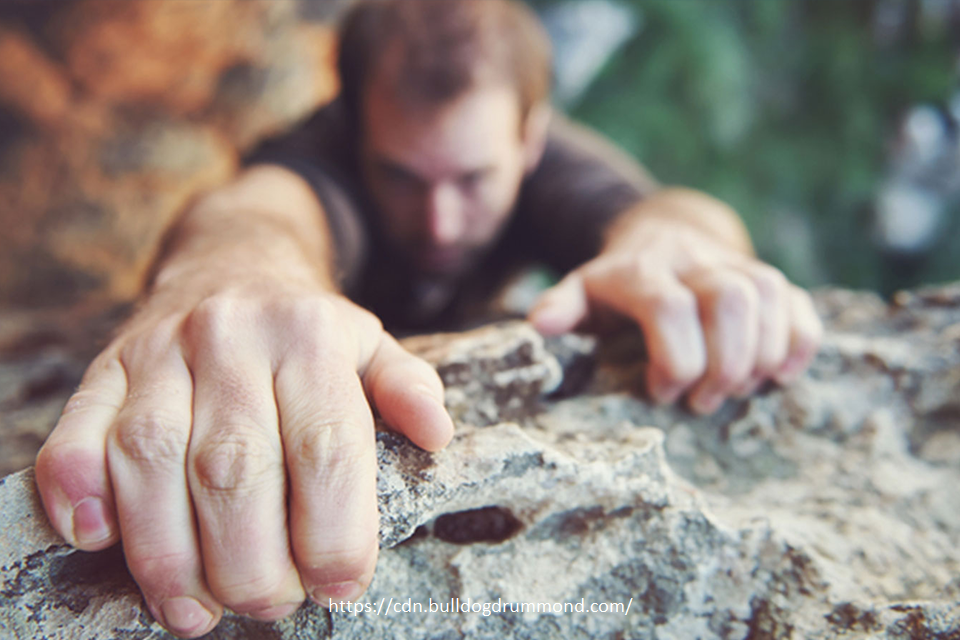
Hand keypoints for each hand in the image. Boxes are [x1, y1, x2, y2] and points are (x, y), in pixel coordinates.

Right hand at [35, 283, 452, 636]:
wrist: (231, 260)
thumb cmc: (306, 330)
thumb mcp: (370, 344)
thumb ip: (405, 386)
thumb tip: (436, 435)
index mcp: (311, 336)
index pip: (326, 446)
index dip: (334, 532)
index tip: (340, 585)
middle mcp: (232, 337)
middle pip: (236, 467)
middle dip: (252, 563)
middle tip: (269, 604)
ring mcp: (159, 351)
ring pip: (151, 460)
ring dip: (168, 555)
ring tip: (196, 610)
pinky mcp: (104, 369)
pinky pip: (75, 433)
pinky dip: (76, 492)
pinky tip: (98, 539)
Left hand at [528, 217, 821, 413]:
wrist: (661, 235)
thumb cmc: (617, 284)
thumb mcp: (582, 290)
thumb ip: (563, 304)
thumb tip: (541, 324)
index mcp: (641, 269)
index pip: (670, 306)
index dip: (674, 359)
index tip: (662, 393)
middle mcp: (692, 260)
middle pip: (728, 299)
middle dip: (723, 362)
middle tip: (701, 401)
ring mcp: (733, 263)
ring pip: (768, 295)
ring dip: (760, 355)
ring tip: (734, 390)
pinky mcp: (764, 276)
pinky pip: (798, 301)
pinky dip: (799, 342)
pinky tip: (780, 376)